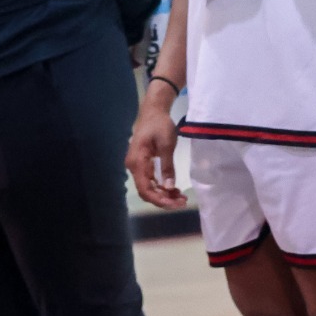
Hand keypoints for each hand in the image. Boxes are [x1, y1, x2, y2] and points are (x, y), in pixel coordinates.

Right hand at [125, 87, 187, 209]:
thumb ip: (167, 167)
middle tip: (182, 202)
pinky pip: (150, 180)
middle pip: (146, 190)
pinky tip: (174, 189)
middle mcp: (133, 167)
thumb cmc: (160, 125)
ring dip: (164, 194)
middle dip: (163, 199)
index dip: (159, 199)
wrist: (153, 111)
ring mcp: (137, 166)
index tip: (174, 204)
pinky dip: (161, 186)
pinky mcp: (143, 164)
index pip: (145, 188)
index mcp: (137, 162)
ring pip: (149, 186)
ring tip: (181, 198)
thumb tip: (170, 187)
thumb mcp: (166, 145)